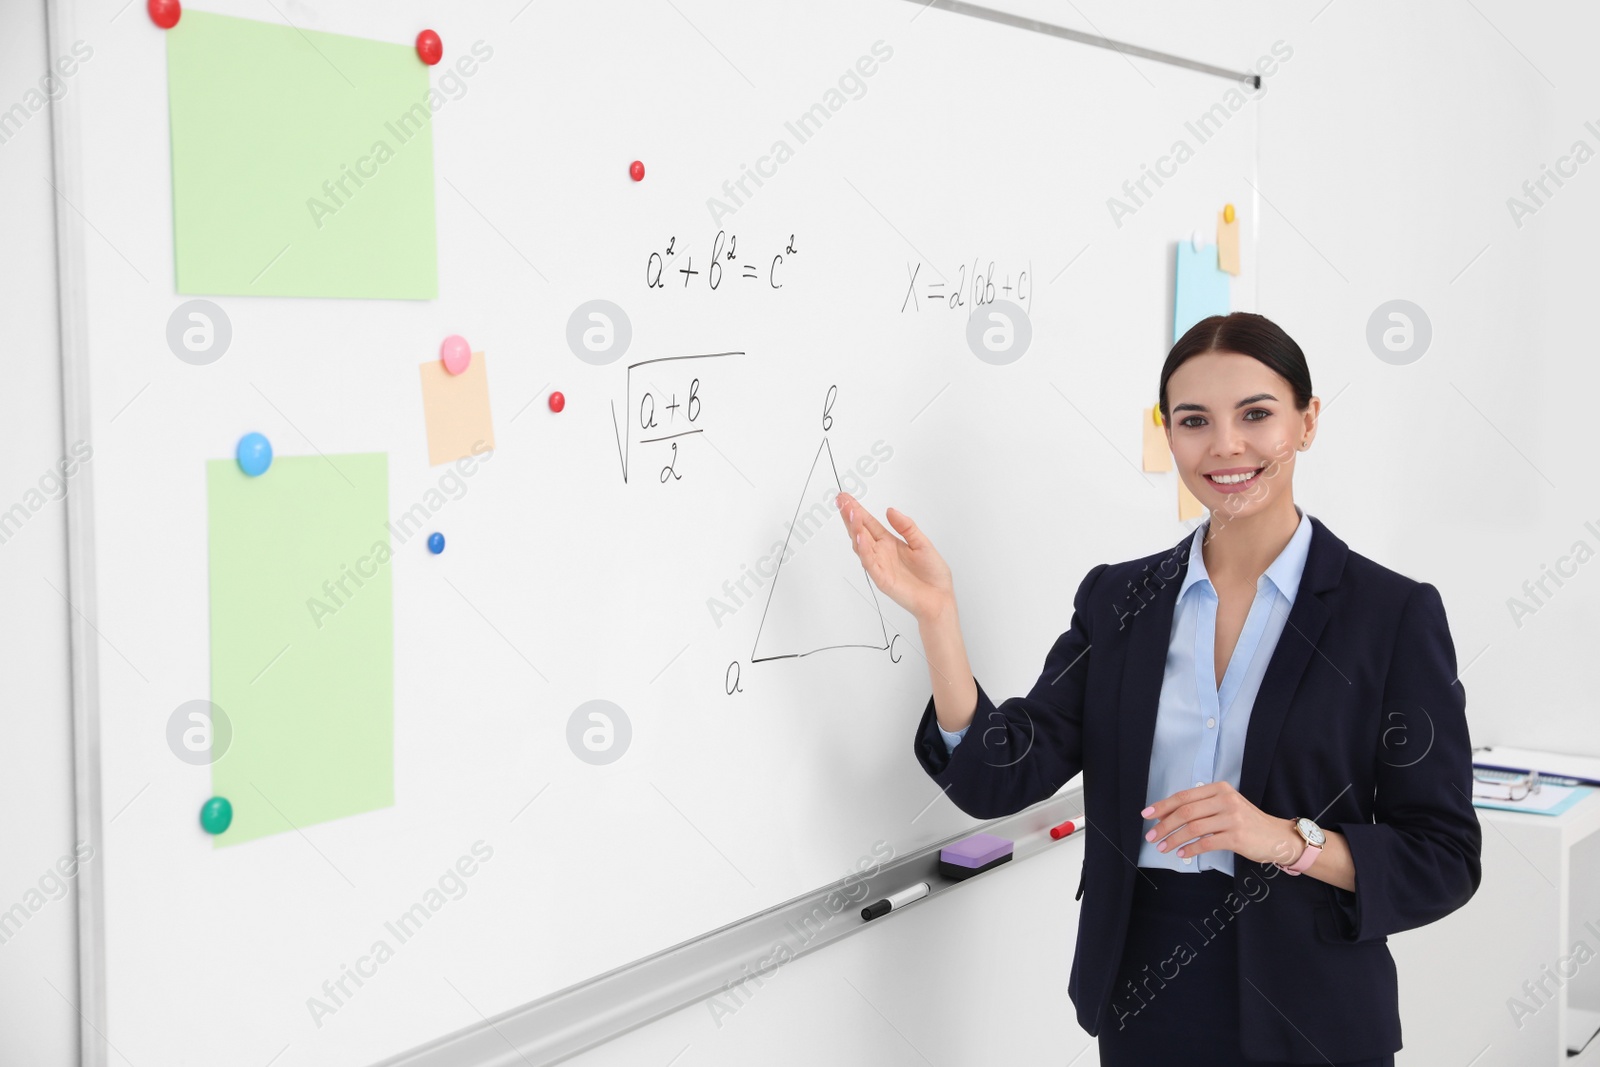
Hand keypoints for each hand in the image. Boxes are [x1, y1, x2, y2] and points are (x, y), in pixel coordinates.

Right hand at [835, 492, 953, 622]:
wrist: (939, 598)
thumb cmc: (932, 574)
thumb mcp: (922, 542)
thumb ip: (906, 527)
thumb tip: (890, 510)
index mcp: (889, 542)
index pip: (869, 523)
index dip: (857, 510)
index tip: (846, 498)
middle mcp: (881, 552)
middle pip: (860, 531)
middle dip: (850, 516)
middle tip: (841, 501)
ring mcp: (879, 565)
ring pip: (861, 545)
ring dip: (855, 529)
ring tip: (851, 514)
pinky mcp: (882, 579)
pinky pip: (869, 563)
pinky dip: (863, 550)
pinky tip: (860, 537)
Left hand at [1141, 780, 1302, 866]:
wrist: (1277, 837)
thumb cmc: (1246, 822)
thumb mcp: (1225, 806)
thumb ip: (1201, 807)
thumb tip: (1167, 816)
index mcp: (1219, 789)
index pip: (1184, 796)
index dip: (1163, 806)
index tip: (1147, 815)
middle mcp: (1225, 800)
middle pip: (1186, 812)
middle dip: (1164, 825)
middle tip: (1151, 837)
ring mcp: (1232, 818)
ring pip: (1193, 828)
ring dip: (1174, 839)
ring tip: (1163, 847)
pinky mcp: (1237, 836)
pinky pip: (1206, 843)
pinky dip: (1191, 849)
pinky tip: (1182, 854)